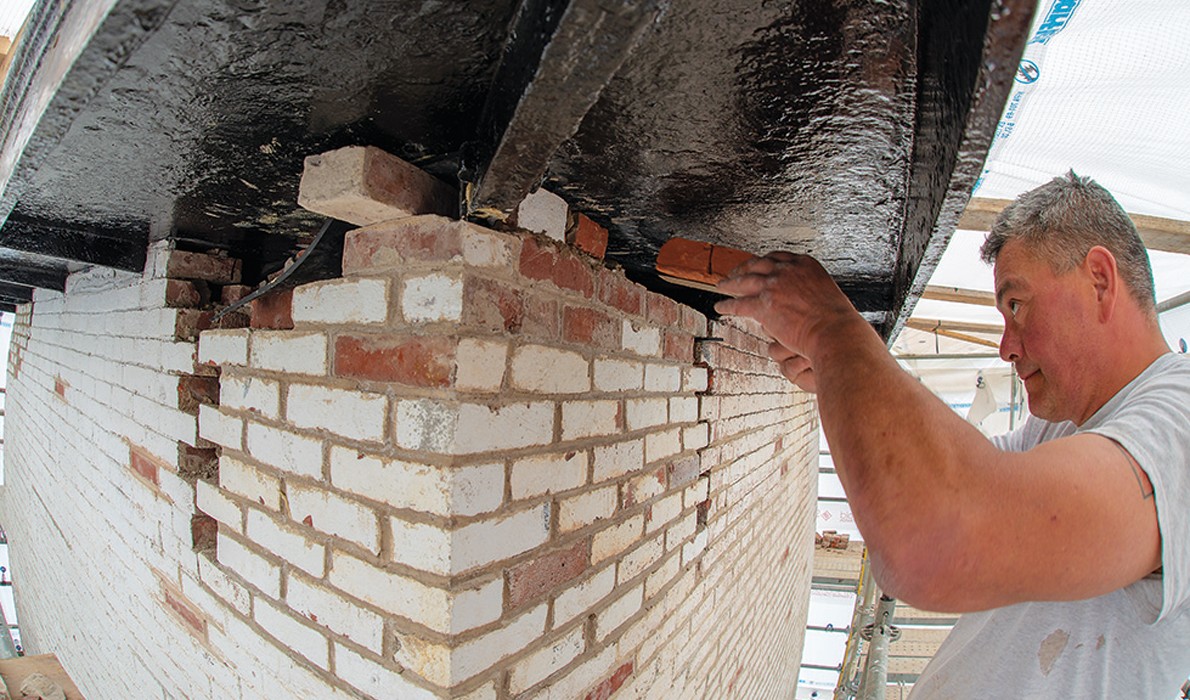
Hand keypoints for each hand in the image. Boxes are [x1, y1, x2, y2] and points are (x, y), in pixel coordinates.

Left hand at [714, 252, 860, 389]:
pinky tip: (721, 307)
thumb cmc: (835, 319)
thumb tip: (799, 296)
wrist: (834, 331)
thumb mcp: (825, 292)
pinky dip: (728, 305)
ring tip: (722, 286)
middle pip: (757, 265)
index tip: (756, 264)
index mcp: (804, 264)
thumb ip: (809, 288)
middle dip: (743, 268)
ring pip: (744, 281)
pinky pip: (739, 304)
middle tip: (734, 273)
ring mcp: (774, 285)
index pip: (777, 257)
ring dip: (730, 284)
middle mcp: (787, 270)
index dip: (763, 262)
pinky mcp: (764, 304)